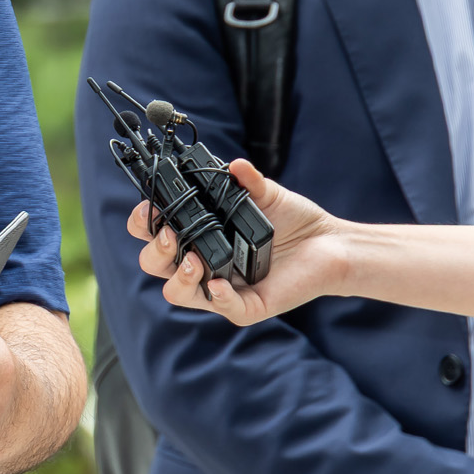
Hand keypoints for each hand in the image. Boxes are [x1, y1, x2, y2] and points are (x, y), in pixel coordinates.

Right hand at [130, 159, 342, 324]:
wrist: (330, 244)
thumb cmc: (293, 220)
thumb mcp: (266, 194)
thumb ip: (247, 180)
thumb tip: (234, 165)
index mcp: (198, 236)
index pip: (154, 234)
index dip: (143, 224)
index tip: (149, 210)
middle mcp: (203, 263)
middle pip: (155, 265)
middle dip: (155, 251)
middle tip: (171, 236)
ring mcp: (222, 288)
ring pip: (177, 294)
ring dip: (178, 278)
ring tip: (193, 260)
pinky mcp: (247, 306)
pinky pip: (223, 308)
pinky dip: (217, 296)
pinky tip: (220, 283)